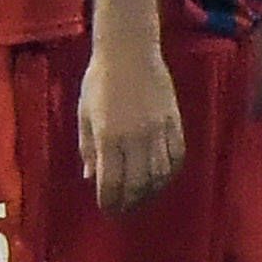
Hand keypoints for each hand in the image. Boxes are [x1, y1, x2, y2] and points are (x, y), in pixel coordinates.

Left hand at [77, 35, 184, 213]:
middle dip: (131, 202)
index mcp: (109, 137)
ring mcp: (159, 130)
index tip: (108, 209)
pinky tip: (162, 177)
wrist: (130, 51)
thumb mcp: (84, 114)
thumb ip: (87, 147)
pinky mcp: (175, 122)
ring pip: (161, 174)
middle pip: (138, 183)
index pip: (111, 182)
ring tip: (143, 197)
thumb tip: (91, 177)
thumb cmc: (99, 81)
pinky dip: (171, 172)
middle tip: (125, 210)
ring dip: (152, 192)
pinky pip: (178, 156)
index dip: (110, 201)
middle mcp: (136, 138)